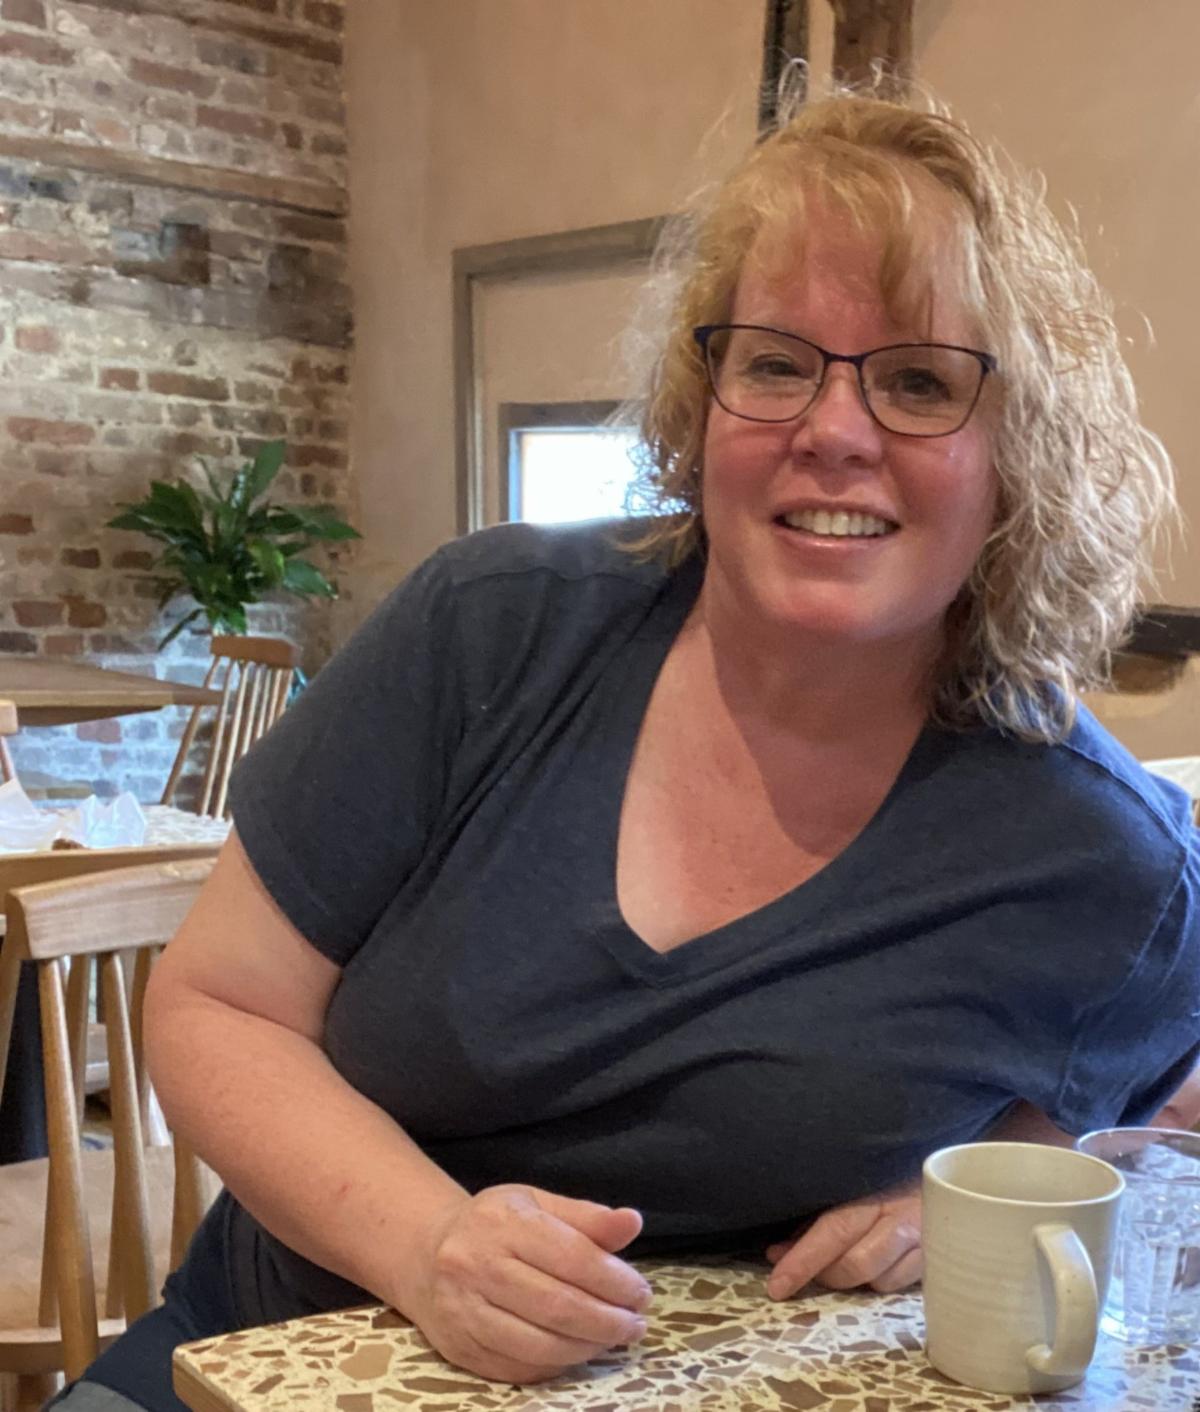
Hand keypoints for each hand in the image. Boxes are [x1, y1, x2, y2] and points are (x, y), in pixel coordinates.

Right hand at [403, 1184, 651, 1383]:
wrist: (426, 1254)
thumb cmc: (495, 1225)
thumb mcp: (538, 1204)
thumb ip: (587, 1217)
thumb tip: (633, 1222)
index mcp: (503, 1221)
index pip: (572, 1256)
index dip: (614, 1280)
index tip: (642, 1292)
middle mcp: (477, 1264)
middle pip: (558, 1305)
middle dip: (608, 1321)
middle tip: (636, 1324)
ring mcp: (464, 1310)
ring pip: (539, 1343)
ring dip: (587, 1347)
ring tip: (614, 1338)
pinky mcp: (459, 1348)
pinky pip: (519, 1366)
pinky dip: (557, 1364)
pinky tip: (578, 1351)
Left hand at [764, 1181, 922, 1297]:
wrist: (943, 1174)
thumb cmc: (885, 1178)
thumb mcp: (851, 1188)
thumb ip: (817, 1220)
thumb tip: (778, 1252)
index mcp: (871, 1190)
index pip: (833, 1230)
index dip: (803, 1260)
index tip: (777, 1285)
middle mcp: (899, 1216)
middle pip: (856, 1261)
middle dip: (822, 1275)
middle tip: (796, 1276)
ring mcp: (923, 1240)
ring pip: (878, 1280)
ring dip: (851, 1281)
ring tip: (837, 1264)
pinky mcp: (937, 1259)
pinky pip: (898, 1284)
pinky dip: (877, 1282)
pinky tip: (870, 1267)